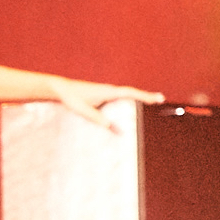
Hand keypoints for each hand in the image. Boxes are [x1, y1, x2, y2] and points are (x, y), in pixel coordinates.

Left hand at [48, 77, 164, 130]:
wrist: (60, 89)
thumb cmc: (72, 99)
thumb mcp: (87, 113)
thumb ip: (102, 121)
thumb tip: (118, 131)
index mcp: (108, 91)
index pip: (131, 93)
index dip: (145, 96)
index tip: (159, 98)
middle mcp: (108, 89)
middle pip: (131, 93)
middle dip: (145, 96)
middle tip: (160, 99)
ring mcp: (104, 91)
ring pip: (124, 94)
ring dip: (136, 97)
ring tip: (149, 102)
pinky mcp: (99, 94)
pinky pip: (117, 96)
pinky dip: (126, 99)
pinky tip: (127, 105)